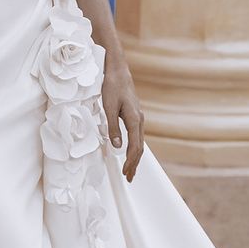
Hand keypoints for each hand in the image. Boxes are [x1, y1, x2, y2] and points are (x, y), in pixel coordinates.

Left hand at [101, 62, 144, 182]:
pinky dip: (134, 147)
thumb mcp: (108, 106)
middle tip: (129, 178)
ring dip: (135, 157)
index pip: (135, 147)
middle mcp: (139, 120)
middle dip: (134, 164)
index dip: (130, 161)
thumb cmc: (112, 86)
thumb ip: (113, 127)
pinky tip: (130, 152)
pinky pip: (137, 136)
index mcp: (134, 119)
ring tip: (130, 170)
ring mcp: (138, 117)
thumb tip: (117, 146)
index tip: (126, 173)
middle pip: (140, 147)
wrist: (118, 70)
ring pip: (139, 142)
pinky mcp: (134, 115)